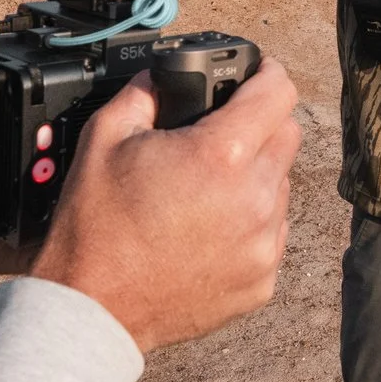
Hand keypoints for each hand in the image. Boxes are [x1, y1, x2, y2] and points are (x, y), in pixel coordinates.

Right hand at [28, 60, 301, 353]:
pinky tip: (209, 230)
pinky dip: (250, 224)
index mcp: (222, 155)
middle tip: (222, 133)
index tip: (258, 74)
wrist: (93, 307)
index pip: (279, 93)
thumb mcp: (106, 137)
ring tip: (207, 190)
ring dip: (256, 177)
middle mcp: (256, 198)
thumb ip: (144, 92)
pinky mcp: (262, 280)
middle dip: (261, 123)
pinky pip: (272, 234)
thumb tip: (162, 76)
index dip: (268, 74)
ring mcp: (263, 244)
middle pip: (287, 136)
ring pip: (282, 186)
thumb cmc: (96, 228)